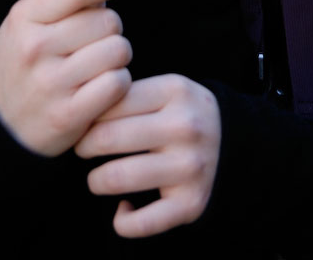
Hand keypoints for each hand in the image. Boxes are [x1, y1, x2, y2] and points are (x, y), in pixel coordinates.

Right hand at [0, 0, 131, 156]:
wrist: (0, 125)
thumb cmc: (22, 66)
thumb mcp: (23, 24)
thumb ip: (57, 0)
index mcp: (24, 18)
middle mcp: (35, 48)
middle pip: (106, 20)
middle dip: (111, 26)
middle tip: (99, 37)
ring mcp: (51, 83)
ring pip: (117, 50)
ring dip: (118, 54)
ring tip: (102, 60)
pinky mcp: (68, 114)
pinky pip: (117, 83)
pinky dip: (119, 82)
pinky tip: (104, 83)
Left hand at [74, 74, 220, 237]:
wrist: (233, 143)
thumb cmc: (180, 114)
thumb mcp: (163, 90)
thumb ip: (127, 94)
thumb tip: (80, 112)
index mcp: (175, 91)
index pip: (110, 102)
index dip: (88, 115)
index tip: (85, 124)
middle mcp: (186, 126)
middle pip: (107, 138)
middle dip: (84, 146)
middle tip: (83, 149)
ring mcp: (191, 166)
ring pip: (116, 177)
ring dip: (96, 181)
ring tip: (98, 178)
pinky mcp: (192, 203)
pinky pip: (141, 222)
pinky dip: (122, 221)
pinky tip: (123, 209)